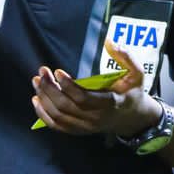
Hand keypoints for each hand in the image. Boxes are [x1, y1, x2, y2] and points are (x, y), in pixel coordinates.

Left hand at [31, 40, 161, 137]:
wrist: (133, 118)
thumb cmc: (133, 92)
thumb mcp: (137, 73)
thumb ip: (126, 57)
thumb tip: (110, 42)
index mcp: (110, 104)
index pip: (84, 99)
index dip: (68, 86)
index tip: (58, 71)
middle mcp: (96, 118)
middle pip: (66, 107)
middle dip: (50, 89)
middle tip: (42, 72)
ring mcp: (86, 127)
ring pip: (59, 116)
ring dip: (44, 99)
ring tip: (37, 81)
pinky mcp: (79, 130)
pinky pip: (57, 126)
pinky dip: (43, 115)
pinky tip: (36, 100)